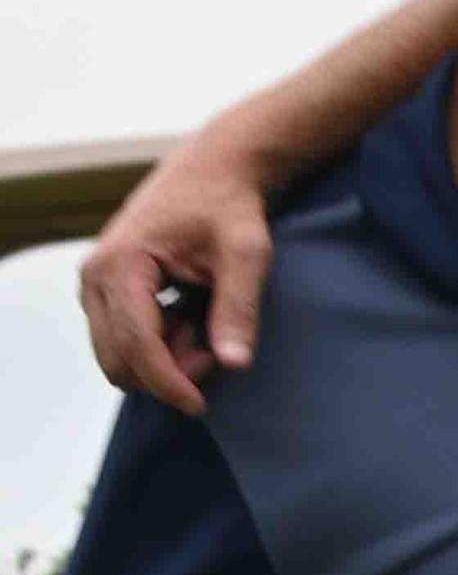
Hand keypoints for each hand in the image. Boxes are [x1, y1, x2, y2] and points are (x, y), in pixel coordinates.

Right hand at [77, 132, 281, 414]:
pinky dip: (157, 344)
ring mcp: (94, 283)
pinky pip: (121, 337)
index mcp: (120, 264)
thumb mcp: (247, 252)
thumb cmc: (231, 204)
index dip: (167, 381)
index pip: (136, 343)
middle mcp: (94, 275)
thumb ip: (238, 307)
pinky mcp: (105, 288)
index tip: (199, 405)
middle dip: (166, 372)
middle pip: (117, 357)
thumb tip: (235, 363)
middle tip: (218, 351)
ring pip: (117, 352)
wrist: (214, 169)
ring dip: (162, 359)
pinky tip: (193, 320)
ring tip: (208, 329)